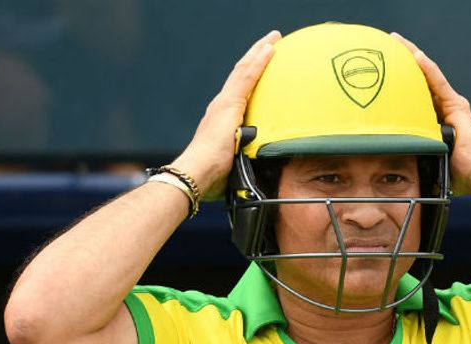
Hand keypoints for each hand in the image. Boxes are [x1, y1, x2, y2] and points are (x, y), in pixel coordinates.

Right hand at [173, 30, 281, 199]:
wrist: (197, 175)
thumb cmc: (212, 177)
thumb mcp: (234, 164)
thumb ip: (244, 159)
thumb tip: (257, 174)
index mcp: (222, 118)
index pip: (240, 90)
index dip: (252, 74)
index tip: (263, 62)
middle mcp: (221, 106)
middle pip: (242, 74)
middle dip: (256, 57)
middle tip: (272, 43)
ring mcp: (224, 103)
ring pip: (245, 70)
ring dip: (259, 52)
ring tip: (274, 39)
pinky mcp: (229, 105)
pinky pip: (247, 77)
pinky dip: (259, 61)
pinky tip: (270, 48)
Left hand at [390, 32, 470, 196]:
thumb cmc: (453, 173)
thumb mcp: (424, 156)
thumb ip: (410, 149)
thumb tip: (383, 153)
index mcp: (433, 117)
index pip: (413, 90)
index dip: (399, 75)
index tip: (381, 63)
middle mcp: (443, 106)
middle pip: (419, 77)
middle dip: (402, 59)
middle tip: (385, 43)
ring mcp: (451, 104)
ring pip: (427, 74)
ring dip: (412, 55)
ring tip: (395, 40)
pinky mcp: (457, 106)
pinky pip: (439, 83)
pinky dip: (428, 69)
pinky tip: (416, 55)